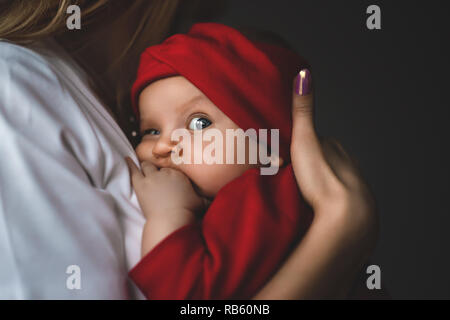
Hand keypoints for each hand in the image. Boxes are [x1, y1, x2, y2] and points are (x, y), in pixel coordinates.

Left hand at [125, 158, 207, 219]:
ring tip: (143, 163)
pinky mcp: (141, 184)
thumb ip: (207, 197)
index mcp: (180, 174)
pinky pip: (133, 170)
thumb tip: (218, 195)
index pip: (174, 168)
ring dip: (146, 166)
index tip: (172, 175)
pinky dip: (130, 164)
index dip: (172, 172)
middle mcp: (166, 172)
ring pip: (147, 166)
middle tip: (159, 172)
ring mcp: (152, 177)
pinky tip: (127, 158)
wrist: (172, 219)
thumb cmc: (187, 212)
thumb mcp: (202, 203)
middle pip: (161, 166)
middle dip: (160, 169)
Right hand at [252, 69, 378, 299]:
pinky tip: (319, 207)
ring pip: (333, 179)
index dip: (302, 144)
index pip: (318, 140)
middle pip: (327, 160)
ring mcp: (353, 185)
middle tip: (293, 173)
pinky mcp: (352, 207)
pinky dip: (328, 200)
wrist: (345, 216)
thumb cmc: (321, 178)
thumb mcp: (304, 140)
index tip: (288, 152)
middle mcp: (348, 163)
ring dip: (321, 184)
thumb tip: (304, 73)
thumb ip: (303, 110)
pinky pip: (338, 199)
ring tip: (304, 192)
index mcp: (336, 147)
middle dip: (312, 164)